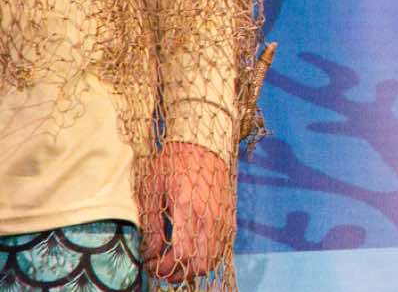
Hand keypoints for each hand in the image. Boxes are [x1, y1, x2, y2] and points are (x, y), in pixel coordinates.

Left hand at [141, 140, 232, 281]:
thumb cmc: (173, 163)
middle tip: (162, 265)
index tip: (151, 263)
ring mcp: (223, 216)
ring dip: (194, 265)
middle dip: (180, 272)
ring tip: (175, 258)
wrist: (203, 142)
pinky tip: (192, 247)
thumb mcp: (152, 190)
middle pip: (201, 263)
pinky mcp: (229, 214)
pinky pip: (222, 245)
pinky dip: (207, 254)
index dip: (165, 267)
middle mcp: (210, 217)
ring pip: (214, 257)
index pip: (182, 255)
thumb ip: (152, 225)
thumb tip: (150, 253)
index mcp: (189, 211)